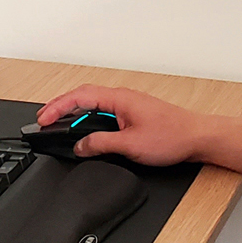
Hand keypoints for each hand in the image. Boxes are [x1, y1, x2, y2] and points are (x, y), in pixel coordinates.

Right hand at [36, 85, 213, 166]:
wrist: (198, 138)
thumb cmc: (173, 136)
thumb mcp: (131, 145)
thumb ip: (101, 144)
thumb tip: (80, 145)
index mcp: (119, 98)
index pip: (80, 97)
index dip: (58, 107)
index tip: (43, 119)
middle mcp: (122, 98)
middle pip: (83, 97)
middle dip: (61, 108)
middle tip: (43, 121)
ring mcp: (127, 106)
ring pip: (93, 105)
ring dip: (75, 114)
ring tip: (59, 125)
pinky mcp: (133, 115)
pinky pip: (104, 113)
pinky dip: (89, 120)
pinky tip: (85, 130)